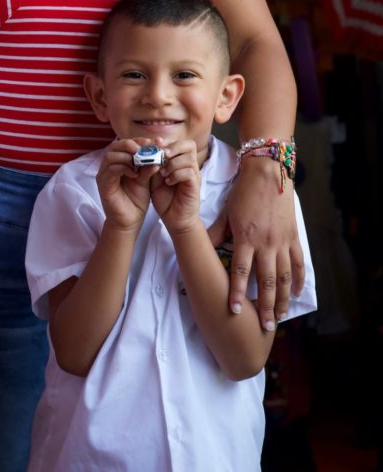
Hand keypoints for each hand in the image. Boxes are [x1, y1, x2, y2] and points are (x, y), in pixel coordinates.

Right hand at [96, 139, 157, 231]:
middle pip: (115, 146)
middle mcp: (109, 166)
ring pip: (110, 156)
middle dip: (130, 144)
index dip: (137, 141)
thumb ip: (148, 167)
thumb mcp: (145, 180)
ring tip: (140, 160)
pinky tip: (135, 173)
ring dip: (126, 156)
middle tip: (144, 148)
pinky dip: (123, 168)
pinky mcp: (103, 184)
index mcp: (119, 162)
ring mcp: (104, 174)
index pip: (125, 144)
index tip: (152, 142)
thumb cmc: (136, 200)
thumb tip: (157, 153)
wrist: (130, 221)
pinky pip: (111, 170)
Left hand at [150, 139, 200, 233]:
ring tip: (162, 173)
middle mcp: (190, 166)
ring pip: (189, 158)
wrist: (174, 219)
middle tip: (161, 155)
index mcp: (181, 161)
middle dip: (173, 147)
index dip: (168, 141)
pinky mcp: (195, 187)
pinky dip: (176, 175)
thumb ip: (152, 164)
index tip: (155, 144)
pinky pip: (189, 173)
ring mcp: (194, 176)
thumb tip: (147, 149)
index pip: (181, 142)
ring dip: (173, 163)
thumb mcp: (154, 178)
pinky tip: (168, 182)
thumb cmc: (165, 198)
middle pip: (189, 145)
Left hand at [226, 157, 304, 328]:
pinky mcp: (293, 237)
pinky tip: (296, 293)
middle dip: (267, 307)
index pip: (242, 272)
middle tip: (267, 327)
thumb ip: (216, 233)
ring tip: (282, 317)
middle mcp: (266, 243)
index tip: (236, 312)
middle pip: (267, 282)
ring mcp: (282, 241)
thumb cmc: (243, 191)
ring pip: (284, 277)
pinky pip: (297, 262)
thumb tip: (201, 247)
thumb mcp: (227, 212)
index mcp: (246, 238)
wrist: (268, 172)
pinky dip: (298, 279)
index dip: (239, 293)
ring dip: (283, 299)